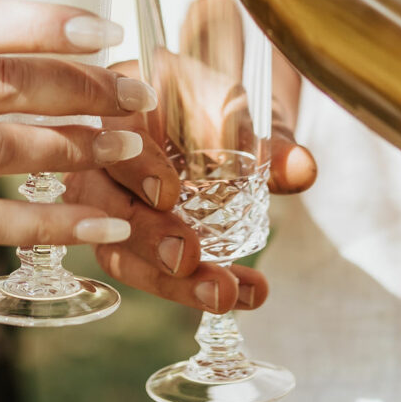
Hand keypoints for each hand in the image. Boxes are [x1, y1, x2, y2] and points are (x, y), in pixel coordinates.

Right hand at [80, 43, 316, 313]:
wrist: (216, 122)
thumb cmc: (215, 108)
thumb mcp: (242, 115)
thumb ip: (268, 142)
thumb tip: (302, 167)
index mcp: (121, 107)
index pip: (110, 135)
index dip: (136, 167)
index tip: (168, 194)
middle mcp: (98, 159)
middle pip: (101, 203)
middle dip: (147, 237)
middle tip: (187, 258)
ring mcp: (106, 204)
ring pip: (117, 250)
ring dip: (170, 281)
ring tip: (225, 295)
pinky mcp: (124, 241)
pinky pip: (146, 271)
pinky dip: (192, 289)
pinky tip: (243, 295)